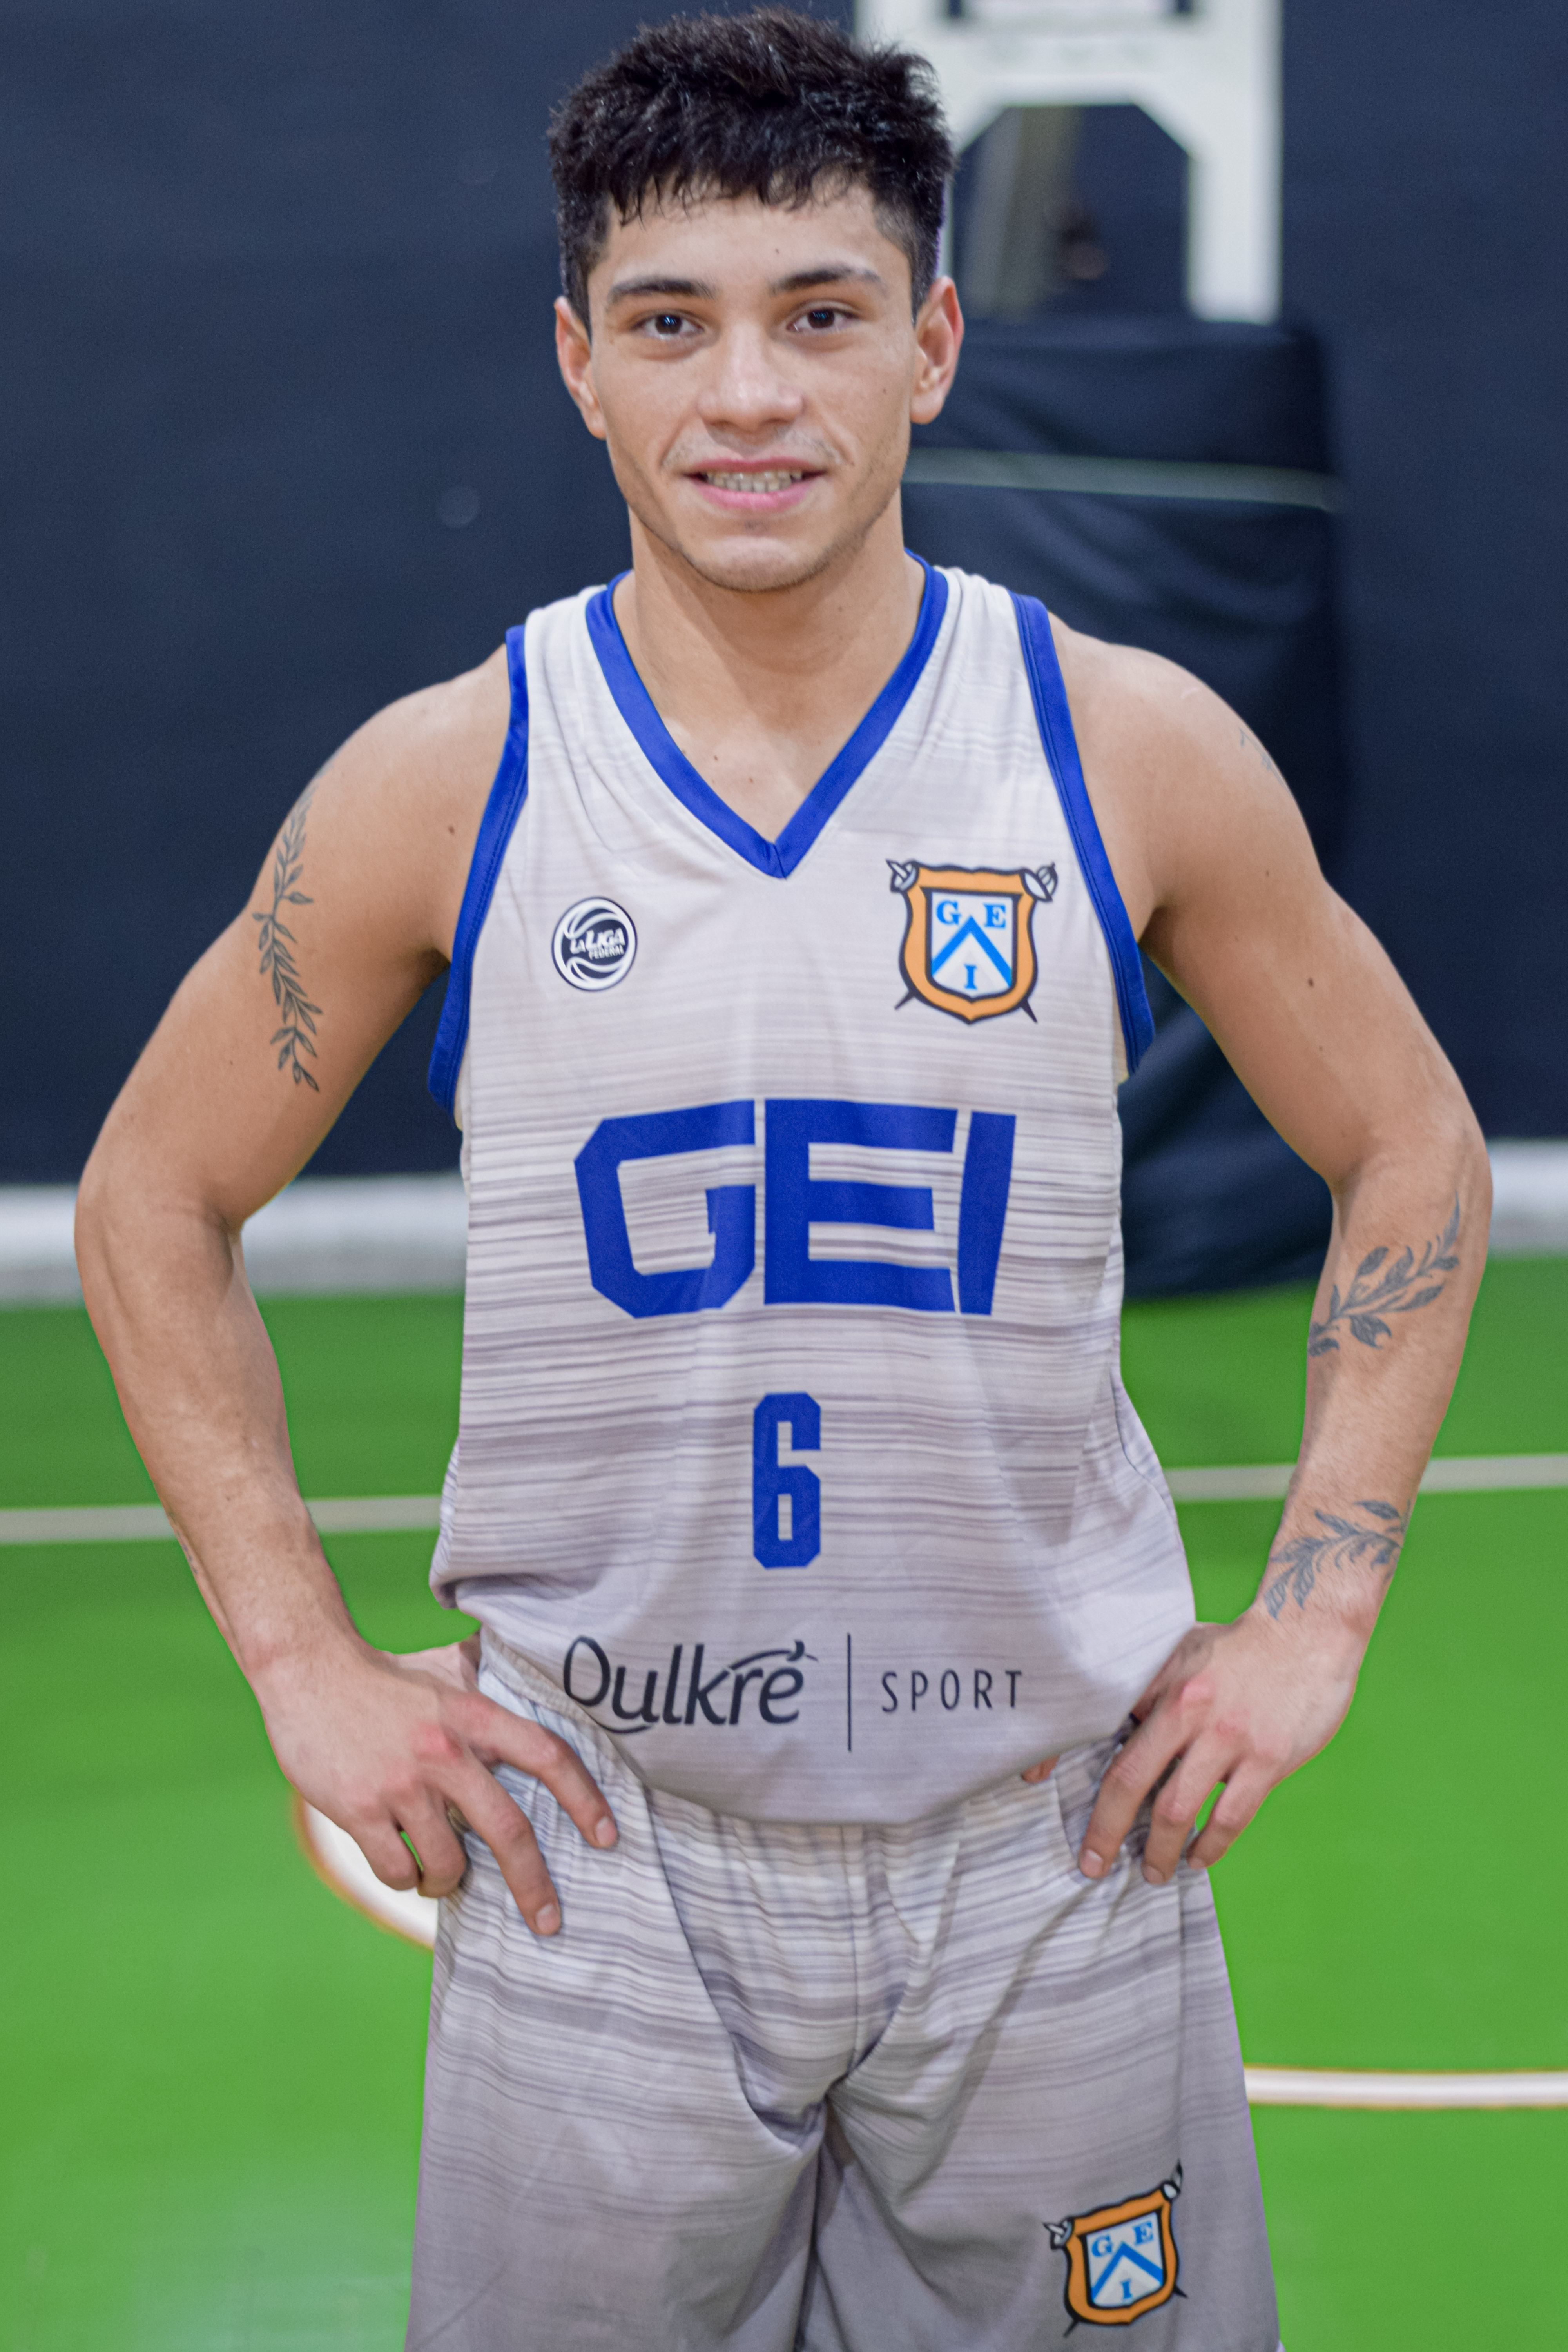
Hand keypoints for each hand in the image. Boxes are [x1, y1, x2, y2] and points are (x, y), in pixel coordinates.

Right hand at [255, 1630, 616, 1935]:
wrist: (307, 1670)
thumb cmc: (383, 1673)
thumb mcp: (444, 1667)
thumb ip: (488, 1675)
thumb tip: (532, 1668)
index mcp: (473, 1715)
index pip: (547, 1755)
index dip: (584, 1798)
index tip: (608, 1836)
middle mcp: (444, 1752)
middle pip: (508, 1830)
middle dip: (534, 1884)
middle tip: (549, 1920)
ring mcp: (401, 1785)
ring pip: (447, 1864)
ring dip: (450, 1883)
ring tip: (443, 1878)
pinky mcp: (358, 1809)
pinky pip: (397, 1871)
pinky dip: (406, 1879)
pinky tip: (404, 1867)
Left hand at [1077, 1612, 1363, 1884]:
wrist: (1306, 1632)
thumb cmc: (1237, 1646)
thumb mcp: (1181, 1652)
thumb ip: (1148, 1688)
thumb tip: (1110, 1722)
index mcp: (1160, 1684)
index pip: (1097, 1723)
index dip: (1057, 1752)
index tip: (1032, 1780)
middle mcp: (1188, 1711)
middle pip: (1130, 1781)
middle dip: (1105, 1830)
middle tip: (1093, 1863)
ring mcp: (1228, 1737)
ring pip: (1177, 1809)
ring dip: (1159, 1849)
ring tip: (1152, 1871)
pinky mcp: (1266, 1759)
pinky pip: (1230, 1817)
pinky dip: (1209, 1846)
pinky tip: (1197, 1858)